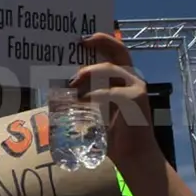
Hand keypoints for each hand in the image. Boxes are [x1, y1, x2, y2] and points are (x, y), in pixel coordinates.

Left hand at [69, 33, 154, 159]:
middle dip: (100, 43)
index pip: (117, 51)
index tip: (82, 39)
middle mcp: (133, 79)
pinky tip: (81, 101)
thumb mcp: (96, 111)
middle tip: (79, 44)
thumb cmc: (114, 135)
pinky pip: (111, 92)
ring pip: (110, 69)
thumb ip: (85, 97)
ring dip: (88, 73)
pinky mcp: (136, 100)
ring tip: (71, 82)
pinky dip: (93, 94)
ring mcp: (137, 88)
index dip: (102, 40)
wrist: (134, 156)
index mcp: (125, 79)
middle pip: (119, 51)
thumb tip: (58, 91)